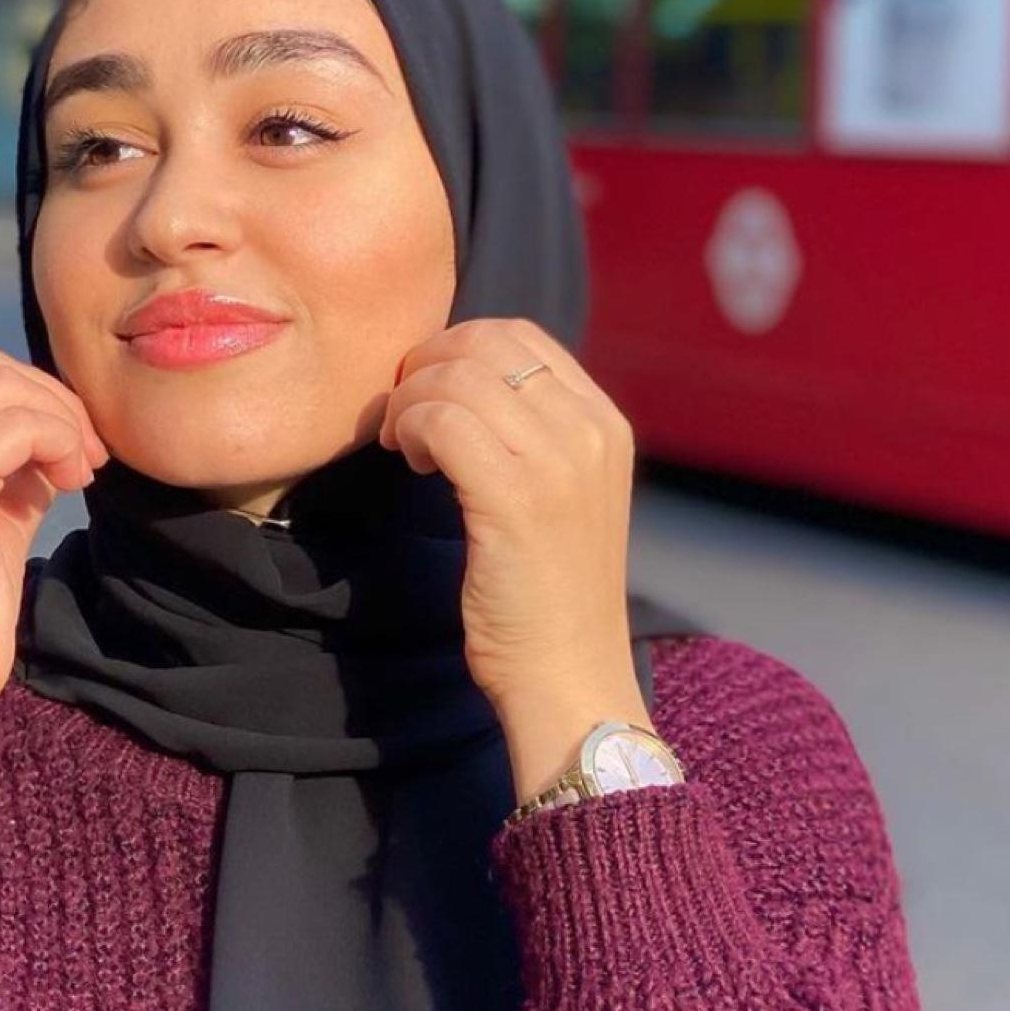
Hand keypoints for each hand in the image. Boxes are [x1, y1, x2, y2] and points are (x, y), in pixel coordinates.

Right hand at [0, 351, 109, 723]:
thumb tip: (55, 427)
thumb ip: (9, 467)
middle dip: (52, 401)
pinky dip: (58, 440)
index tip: (73, 451)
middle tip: (88, 457)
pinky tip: (70, 484)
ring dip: (60, 420)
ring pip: (2, 387)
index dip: (34, 400)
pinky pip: (16, 425)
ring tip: (79, 473)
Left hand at [377, 318, 643, 718]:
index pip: (520, 334)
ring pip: (457, 377)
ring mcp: (558, 462)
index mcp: (605, 423)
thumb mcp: (561, 496)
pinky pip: (442, 421)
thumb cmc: (548, 596)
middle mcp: (591, 431)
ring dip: (411, 402)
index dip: (456, 348)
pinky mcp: (516, 497)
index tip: (429, 393)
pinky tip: (413, 464)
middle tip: (404, 416)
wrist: (570, 676)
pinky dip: (410, 429)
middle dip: (426, 367)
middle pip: (485, 343)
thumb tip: (458, 380)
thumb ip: (531, 435)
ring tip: (407, 447)